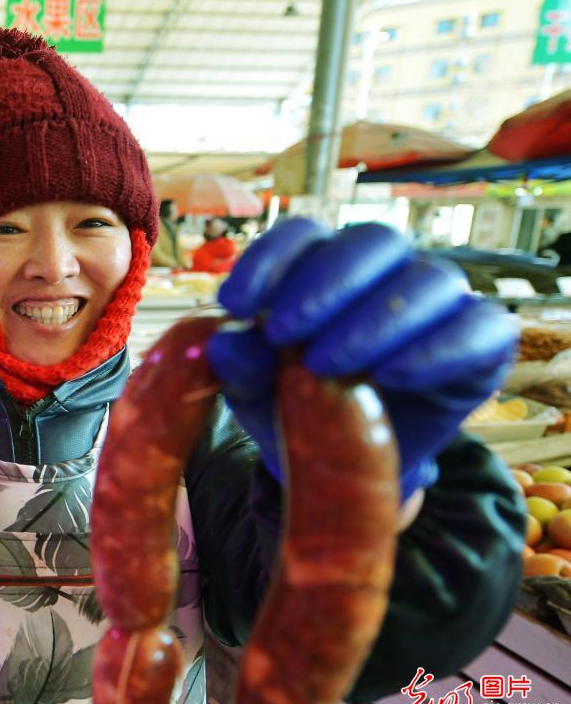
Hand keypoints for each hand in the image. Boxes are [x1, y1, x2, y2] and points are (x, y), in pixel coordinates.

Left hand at [208, 218, 517, 498]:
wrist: (344, 469)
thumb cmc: (296, 411)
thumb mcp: (255, 394)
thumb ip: (239, 365)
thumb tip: (224, 340)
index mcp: (325, 267)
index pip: (304, 235)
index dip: (270, 261)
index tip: (235, 304)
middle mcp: (387, 272)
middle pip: (372, 242)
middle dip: (325, 283)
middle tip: (283, 331)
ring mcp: (437, 304)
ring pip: (427, 280)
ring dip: (373, 320)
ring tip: (325, 366)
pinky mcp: (480, 343)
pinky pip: (478, 327)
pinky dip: (434, 350)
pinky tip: (389, 377)